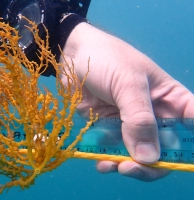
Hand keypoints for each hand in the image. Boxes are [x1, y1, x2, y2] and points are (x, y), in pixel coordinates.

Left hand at [61, 22, 193, 180]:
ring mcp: (128, 124)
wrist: (72, 55)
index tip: (180, 157)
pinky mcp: (107, 129)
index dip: (190, 145)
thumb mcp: (128, 84)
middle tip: (133, 167)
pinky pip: (112, 151)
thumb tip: (149, 158)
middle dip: (153, 164)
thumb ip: (139, 119)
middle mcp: (152, 115)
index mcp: (169, 99)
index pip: (191, 125)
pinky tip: (102, 163)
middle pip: (165, 149)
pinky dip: (109, 160)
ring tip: (114, 166)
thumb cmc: (106, 59)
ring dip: (129, 166)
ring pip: (138, 155)